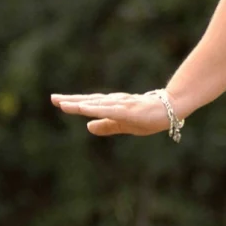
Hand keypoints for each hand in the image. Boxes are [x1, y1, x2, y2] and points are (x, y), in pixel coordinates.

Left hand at [50, 92, 170, 136]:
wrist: (173, 108)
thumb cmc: (149, 115)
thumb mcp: (124, 124)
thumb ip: (106, 126)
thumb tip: (87, 127)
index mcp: (112, 106)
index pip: (89, 104)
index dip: (73, 102)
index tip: (56, 100)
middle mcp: (114, 103)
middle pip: (89, 101)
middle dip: (71, 100)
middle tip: (53, 98)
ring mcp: (122, 106)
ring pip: (97, 105)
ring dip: (80, 104)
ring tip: (64, 104)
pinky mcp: (129, 111)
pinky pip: (110, 111)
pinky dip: (96, 110)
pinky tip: (85, 110)